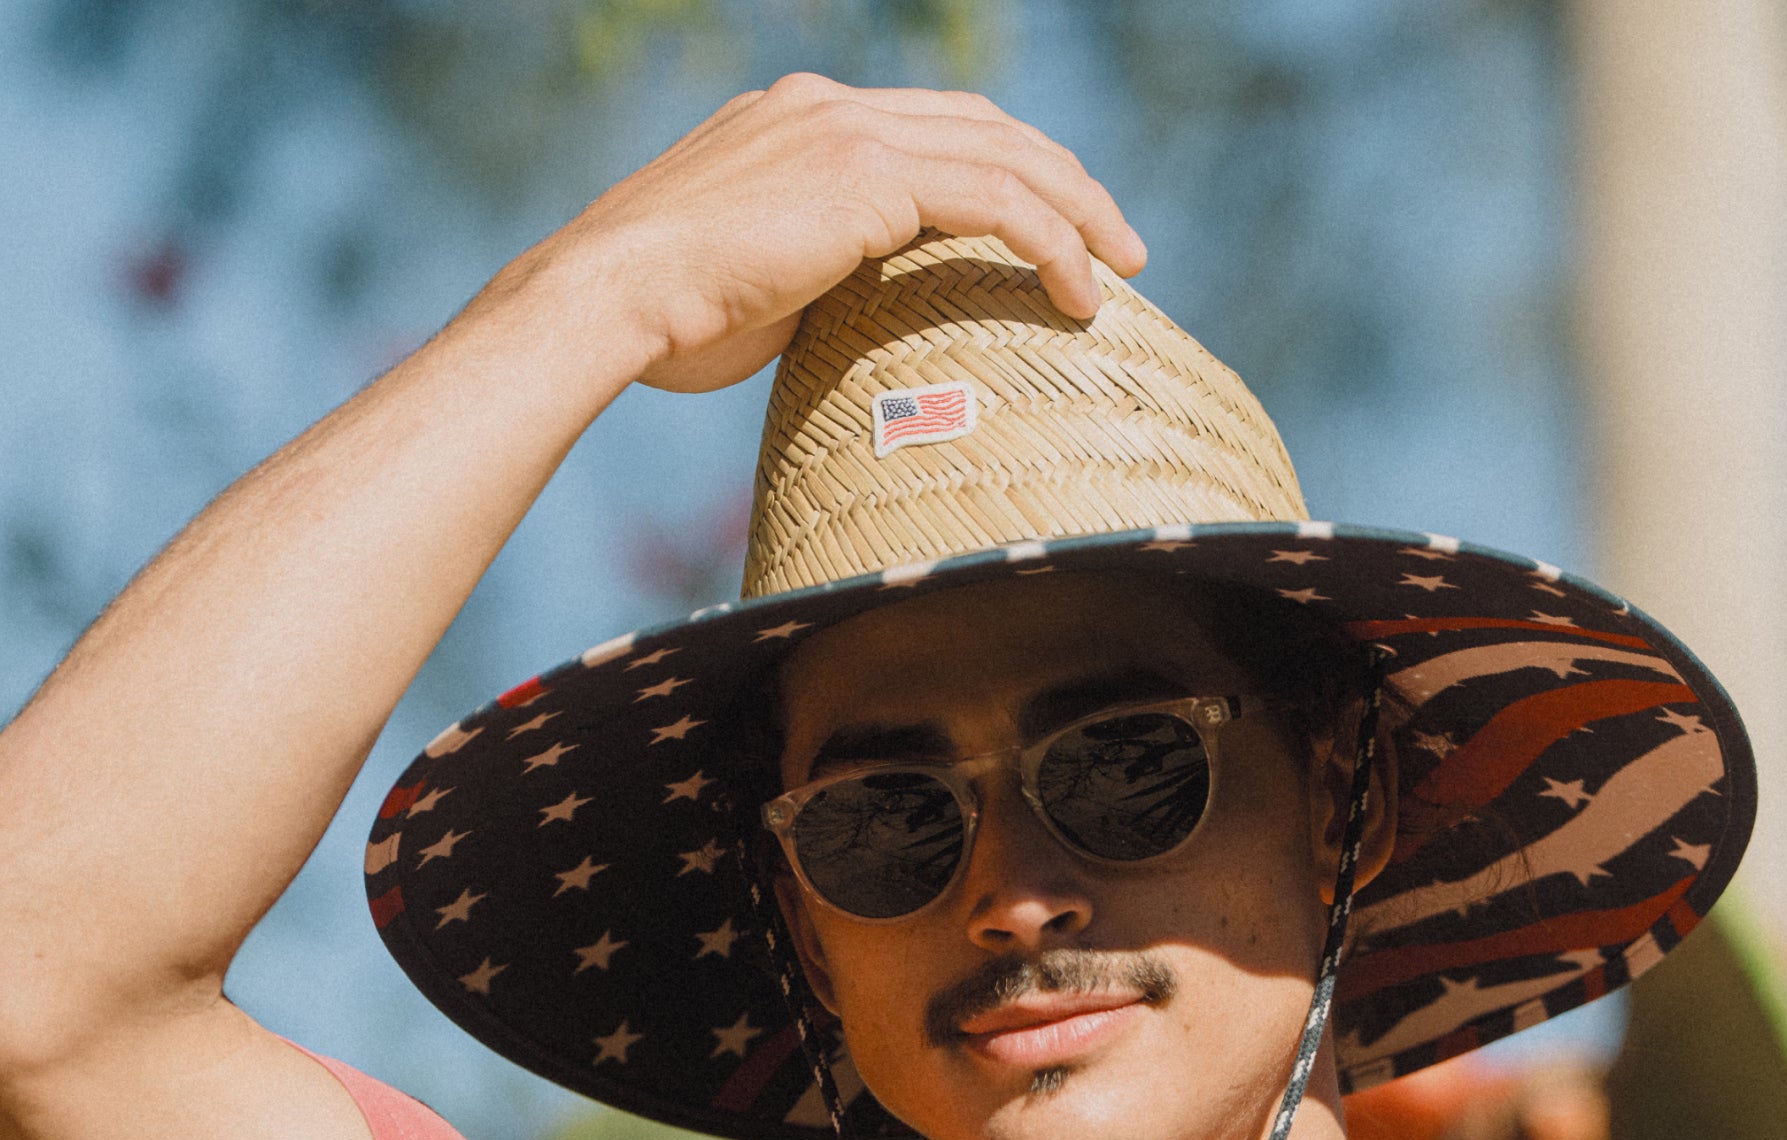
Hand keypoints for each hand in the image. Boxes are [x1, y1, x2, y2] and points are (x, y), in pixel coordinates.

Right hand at [517, 73, 1146, 394]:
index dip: (1004, 170)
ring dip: (1079, 210)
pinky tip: (1083, 294)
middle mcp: (827, 108)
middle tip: (1118, 242)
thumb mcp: (752, 288)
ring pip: (1004, 154)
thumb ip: (814, 280)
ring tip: (1124, 269)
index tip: (1052, 226)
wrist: (607, 298)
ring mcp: (846, 132)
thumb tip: (853, 329)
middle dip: (1063, 181)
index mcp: (797, 123)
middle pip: (983, 126)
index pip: (931, 129)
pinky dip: (1052, 241)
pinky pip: (994, 199)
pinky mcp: (865, 177)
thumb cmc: (661, 321)